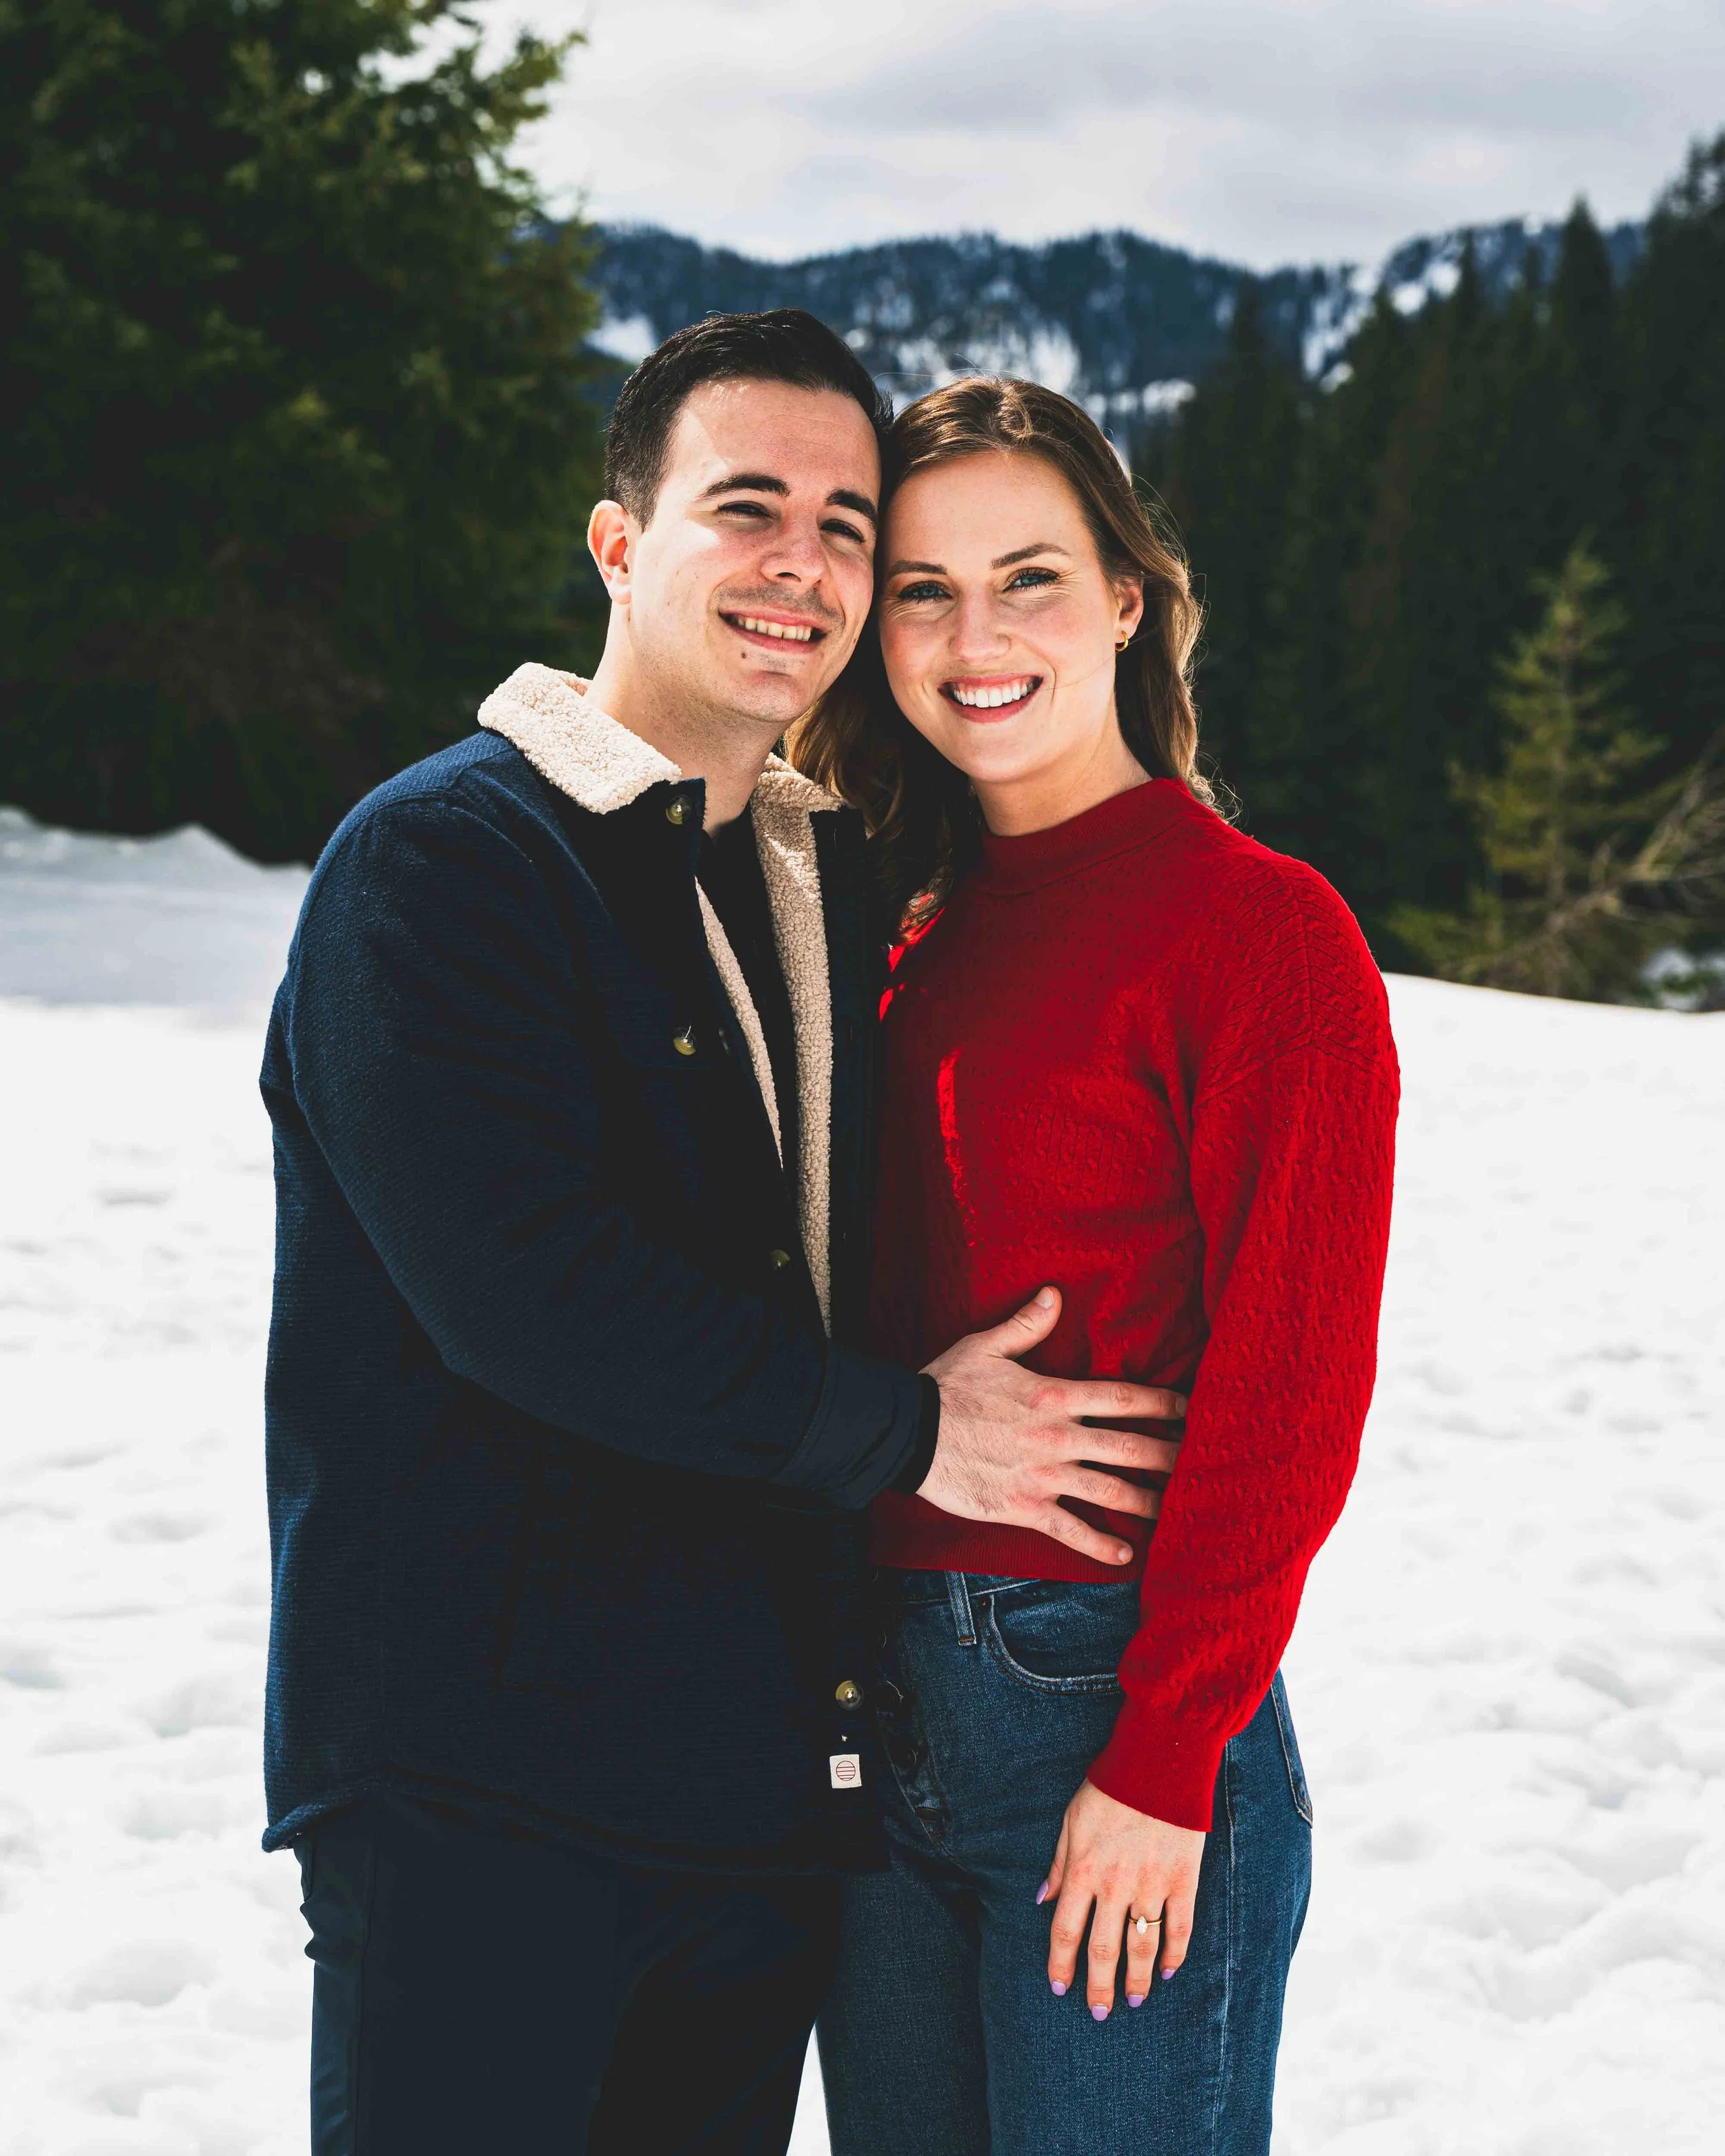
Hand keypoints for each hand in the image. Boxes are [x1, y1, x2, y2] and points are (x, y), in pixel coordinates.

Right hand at [919, 1287, 1185, 1566]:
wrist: (908, 1434)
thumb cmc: (947, 1386)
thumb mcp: (985, 1346)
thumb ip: (1026, 1324)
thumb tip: (1055, 1294)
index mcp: (1054, 1395)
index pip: (1122, 1397)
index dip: (1162, 1402)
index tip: (1189, 1409)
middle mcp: (1058, 1437)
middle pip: (1129, 1447)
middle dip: (1170, 1455)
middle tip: (1199, 1461)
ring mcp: (1044, 1476)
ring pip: (1111, 1492)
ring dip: (1148, 1502)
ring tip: (1176, 1509)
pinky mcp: (1025, 1508)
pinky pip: (1071, 1530)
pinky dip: (1101, 1545)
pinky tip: (1127, 1555)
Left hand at [1040, 1779, 1203, 2015]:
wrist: (1159, 1762)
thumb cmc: (1109, 1789)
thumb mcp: (1071, 1821)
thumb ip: (1058, 1865)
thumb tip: (1041, 1901)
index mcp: (1083, 1871)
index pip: (1066, 1932)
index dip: (1061, 1964)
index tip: (1060, 1987)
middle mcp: (1115, 1886)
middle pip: (1103, 1950)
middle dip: (1099, 1987)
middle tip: (1098, 2012)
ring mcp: (1151, 1885)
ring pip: (1142, 1947)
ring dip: (1138, 1979)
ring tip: (1135, 2000)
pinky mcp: (1183, 1880)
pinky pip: (1180, 1928)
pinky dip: (1175, 1954)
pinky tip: (1169, 1971)